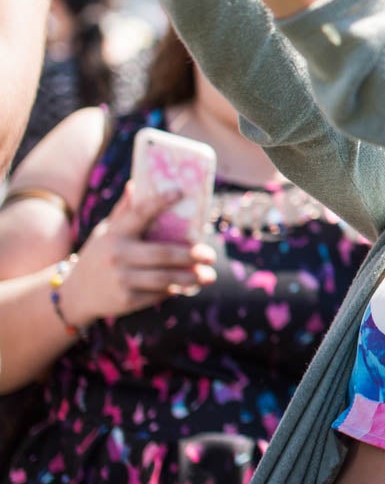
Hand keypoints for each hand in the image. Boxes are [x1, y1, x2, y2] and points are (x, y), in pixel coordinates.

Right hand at [58, 187, 217, 325]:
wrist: (74, 295)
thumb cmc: (99, 256)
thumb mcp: (105, 233)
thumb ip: (124, 212)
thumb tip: (137, 183)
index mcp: (114, 234)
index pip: (138, 214)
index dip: (159, 202)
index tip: (181, 192)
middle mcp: (117, 256)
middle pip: (162, 254)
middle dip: (191, 255)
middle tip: (211, 255)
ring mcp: (121, 279)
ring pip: (164, 279)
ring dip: (190, 278)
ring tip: (209, 276)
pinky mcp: (125, 300)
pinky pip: (157, 294)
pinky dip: (174, 290)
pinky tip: (188, 286)